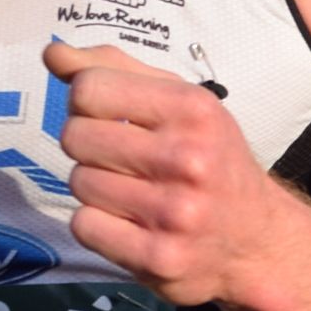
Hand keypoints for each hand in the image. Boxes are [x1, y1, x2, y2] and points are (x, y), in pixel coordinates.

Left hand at [47, 39, 301, 308]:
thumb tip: (52, 53)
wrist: (257, 240)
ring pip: (79, 182)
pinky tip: (128, 222)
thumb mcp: (179, 102)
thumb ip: (114, 71)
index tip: (107, 116)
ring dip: (94, 186)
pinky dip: (96, 224)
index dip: (85, 102)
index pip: (88, 88)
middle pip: (76, 136)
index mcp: (192, 109)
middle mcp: (187, 159)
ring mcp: (174, 213)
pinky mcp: (157, 257)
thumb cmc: (210, 159)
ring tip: (130, 191)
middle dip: (88, 146)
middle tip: (120, 159)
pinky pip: (84, 226)